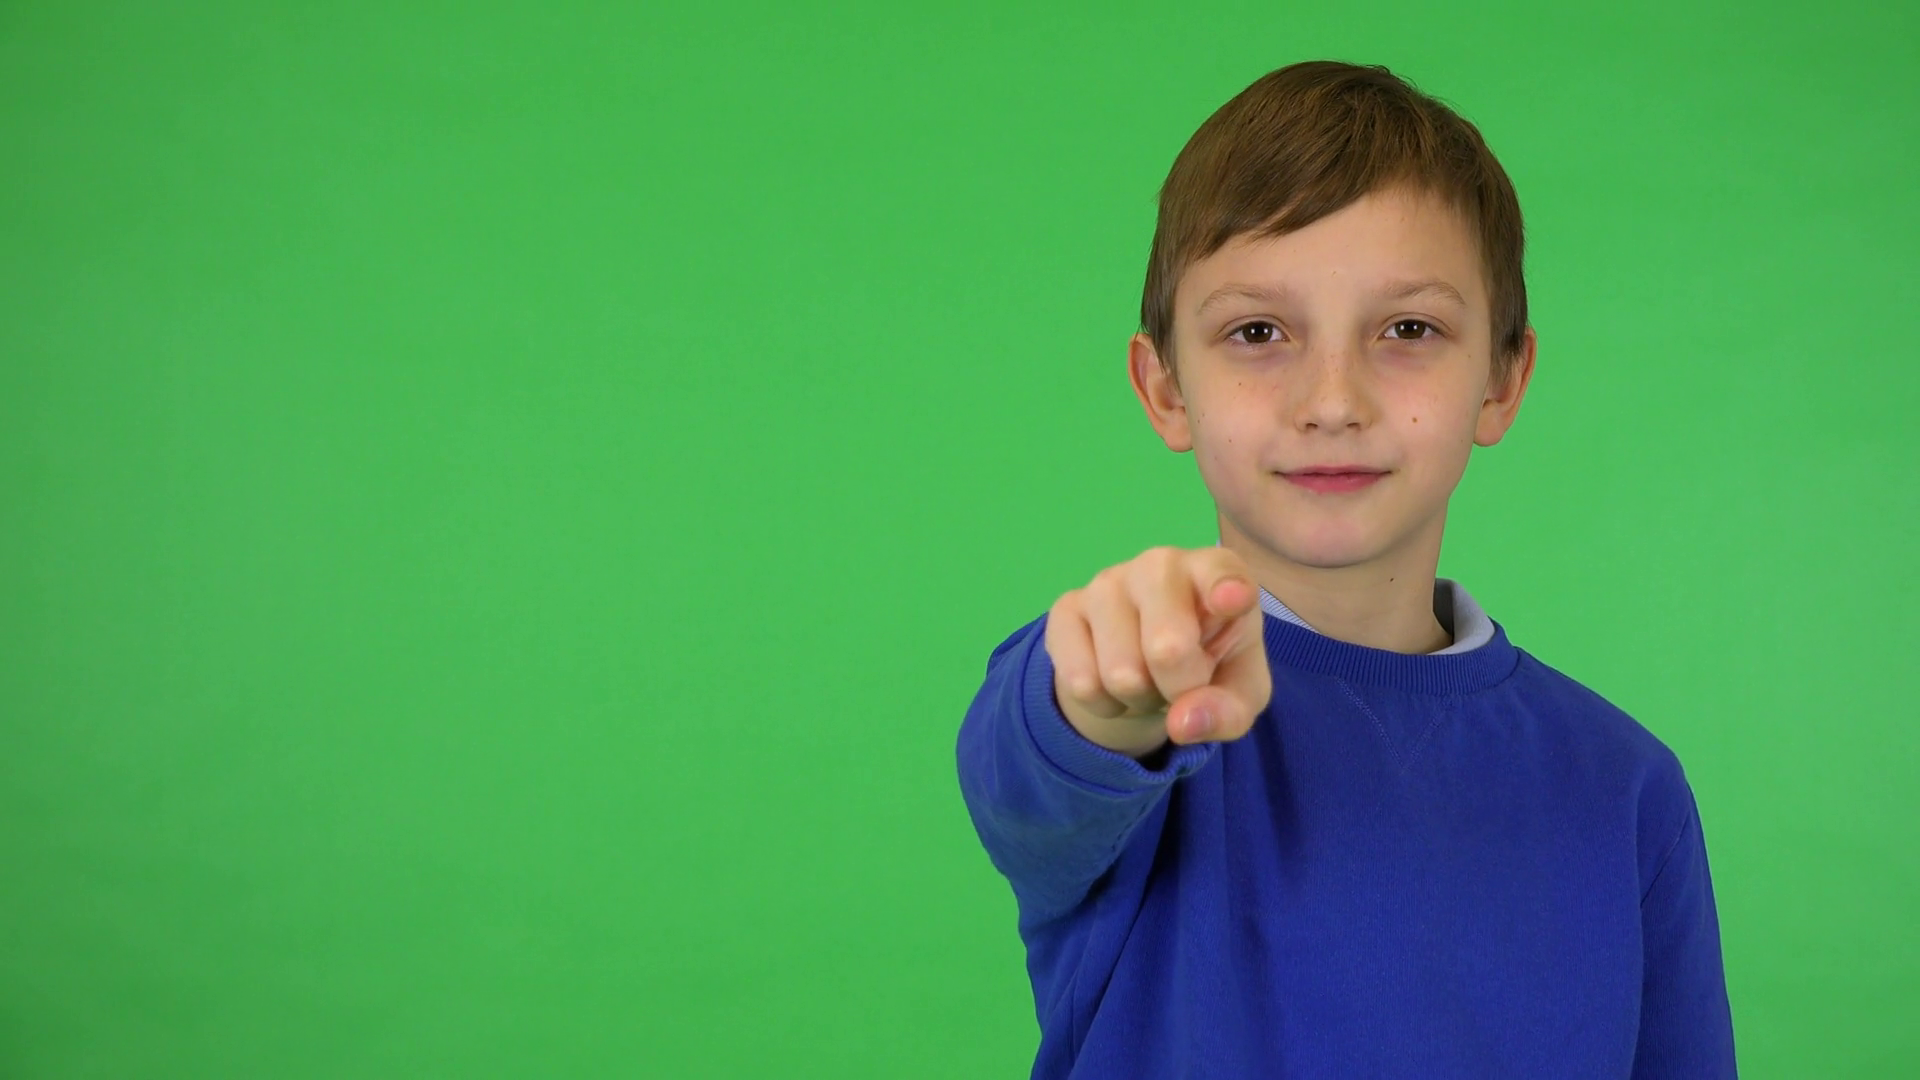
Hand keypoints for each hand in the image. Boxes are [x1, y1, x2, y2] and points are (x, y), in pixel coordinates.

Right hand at [1044, 545, 1272, 759]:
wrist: (1151, 660)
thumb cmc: (1209, 663)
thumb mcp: (1239, 694)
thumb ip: (1228, 711)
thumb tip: (1182, 724)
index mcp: (1216, 572)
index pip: (1222, 573)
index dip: (1226, 588)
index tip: (1233, 599)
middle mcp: (1160, 565)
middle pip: (1167, 647)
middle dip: (1177, 689)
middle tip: (1181, 683)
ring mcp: (1107, 582)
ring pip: (1120, 674)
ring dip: (1138, 699)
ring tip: (1149, 679)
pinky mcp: (1066, 608)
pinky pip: (1080, 681)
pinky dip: (1103, 704)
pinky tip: (1112, 681)